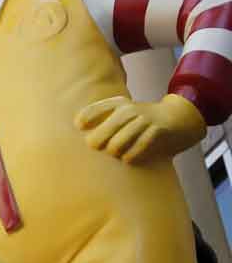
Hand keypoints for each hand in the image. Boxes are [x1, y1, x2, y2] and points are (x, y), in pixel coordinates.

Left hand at [75, 94, 204, 163]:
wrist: (180, 117)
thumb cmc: (144, 121)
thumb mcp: (123, 115)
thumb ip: (102, 123)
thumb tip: (84, 141)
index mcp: (117, 104)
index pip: (90, 113)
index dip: (83, 123)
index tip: (82, 129)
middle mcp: (128, 110)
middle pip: (99, 135)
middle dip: (97, 145)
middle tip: (105, 148)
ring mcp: (143, 120)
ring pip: (115, 145)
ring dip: (115, 153)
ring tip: (119, 154)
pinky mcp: (157, 131)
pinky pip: (135, 150)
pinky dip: (130, 157)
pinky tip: (129, 158)